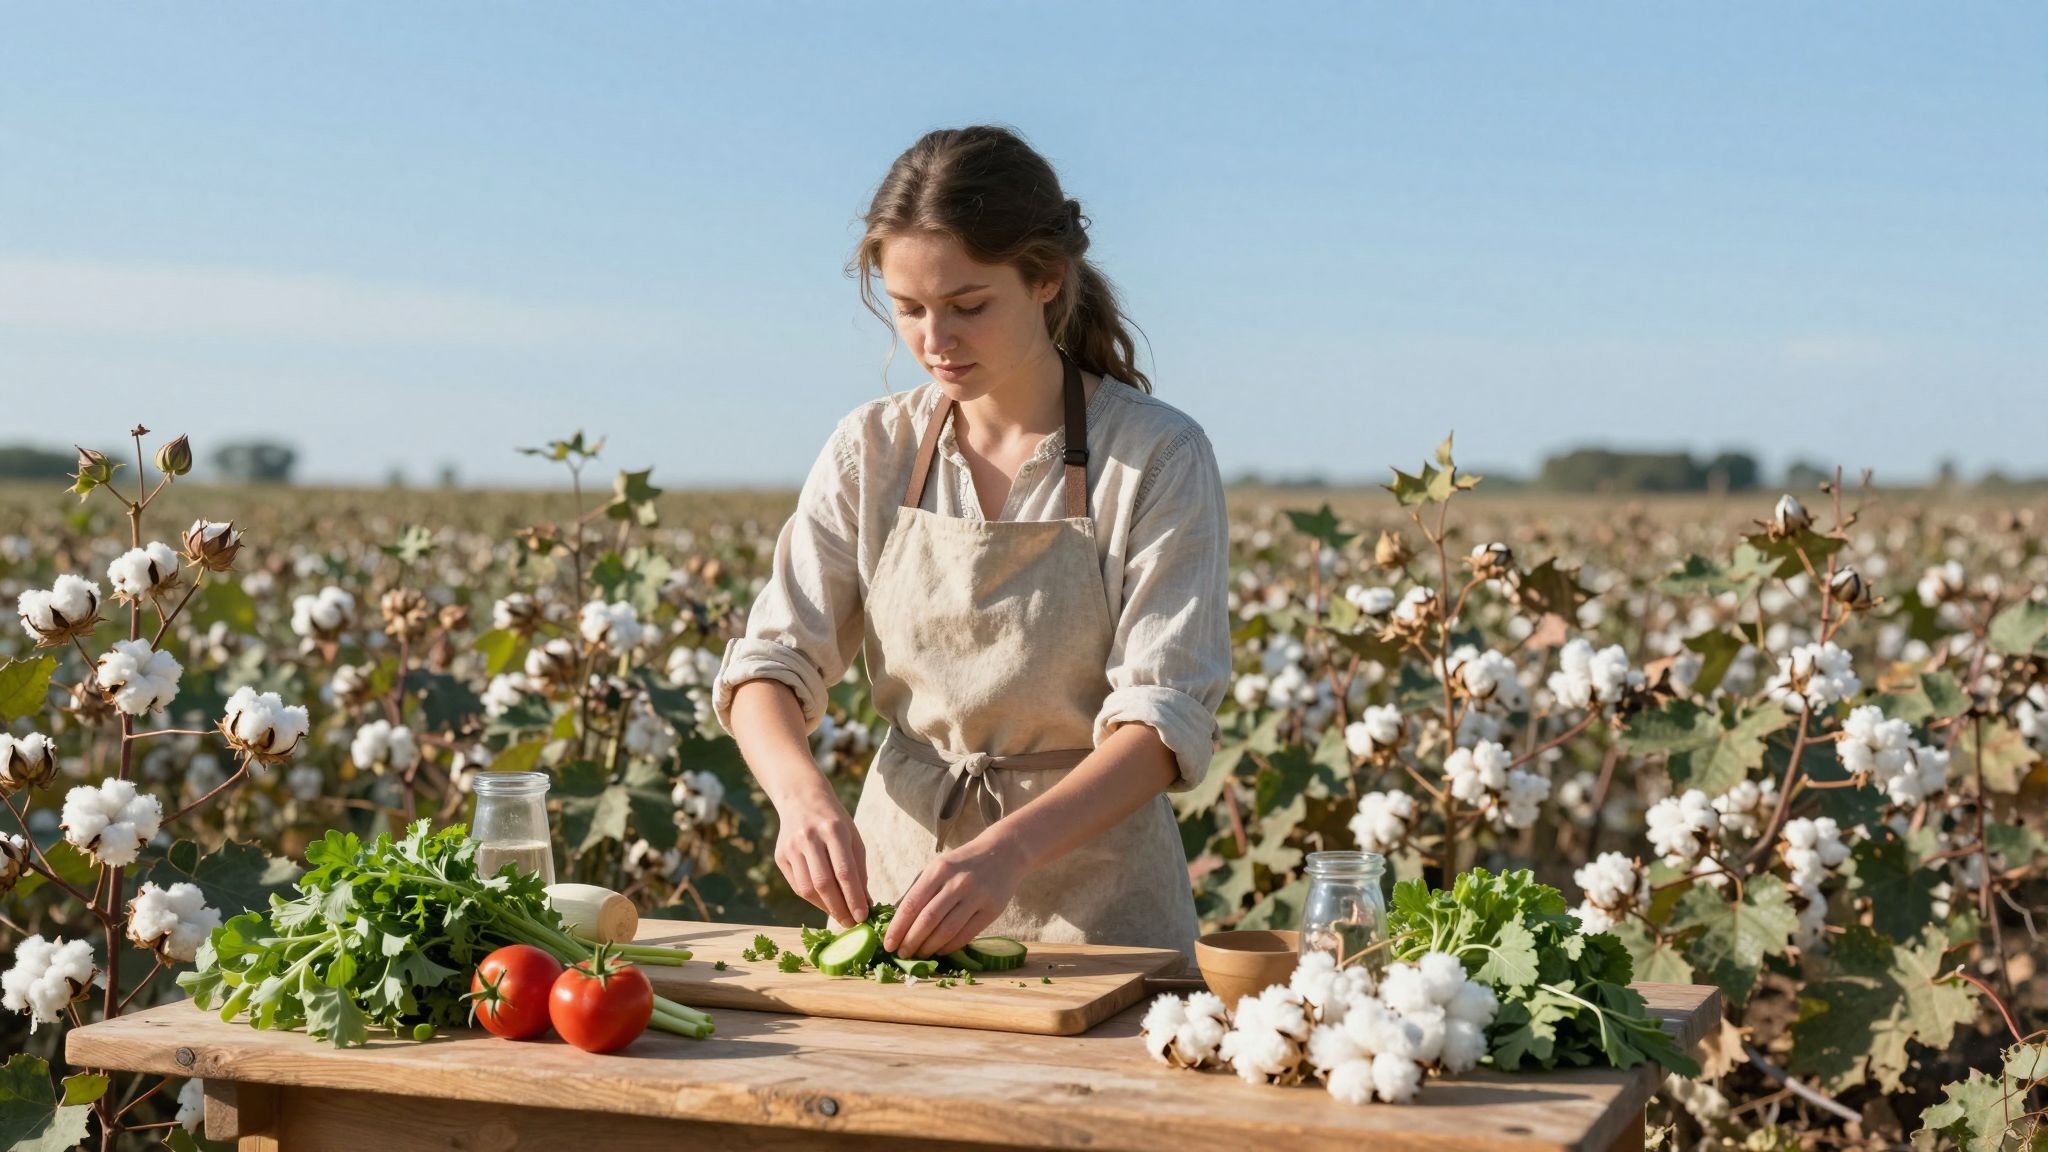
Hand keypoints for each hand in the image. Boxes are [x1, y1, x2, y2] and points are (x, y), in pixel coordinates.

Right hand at [773, 791, 869, 927]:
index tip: (863, 916)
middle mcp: (809, 838)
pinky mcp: (780, 856)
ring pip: (807, 888)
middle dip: (839, 908)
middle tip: (851, 924)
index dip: (853, 897)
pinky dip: (813, 899)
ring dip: (825, 908)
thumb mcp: (853, 837)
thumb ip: (859, 869)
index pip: (844, 871)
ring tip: (840, 916)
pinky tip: (825, 903)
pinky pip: (797, 886)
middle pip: (824, 883)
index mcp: (833, 829)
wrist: (801, 799)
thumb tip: (865, 902)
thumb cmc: (834, 821)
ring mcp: (791, 847)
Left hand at [883, 832, 1028, 957]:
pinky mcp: (992, 910)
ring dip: (929, 947)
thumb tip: (895, 919)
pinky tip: (940, 950)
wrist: (1004, 852)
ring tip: (919, 954)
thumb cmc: (964, 863)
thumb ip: (918, 890)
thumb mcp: (938, 867)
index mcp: (938, 870)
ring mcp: (976, 896)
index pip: (911, 904)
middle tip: (901, 954)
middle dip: (910, 942)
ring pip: (946, 931)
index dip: (897, 928)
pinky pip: (966, 935)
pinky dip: (949, 947)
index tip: (887, 944)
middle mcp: (957, 883)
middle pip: (927, 920)